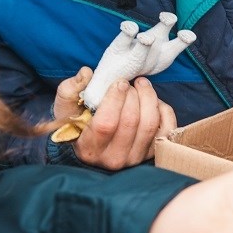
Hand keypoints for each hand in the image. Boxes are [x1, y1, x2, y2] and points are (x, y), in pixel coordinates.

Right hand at [54, 68, 176, 169]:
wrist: (92, 143)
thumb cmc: (77, 123)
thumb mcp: (66, 108)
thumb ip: (70, 89)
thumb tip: (86, 73)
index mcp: (89, 149)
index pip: (107, 124)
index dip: (116, 99)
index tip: (119, 82)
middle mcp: (113, 159)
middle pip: (131, 121)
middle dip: (133, 95)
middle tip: (128, 83)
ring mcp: (135, 158)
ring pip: (150, 124)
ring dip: (148, 98)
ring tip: (141, 85)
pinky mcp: (152, 152)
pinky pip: (166, 128)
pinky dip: (164, 110)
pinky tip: (153, 101)